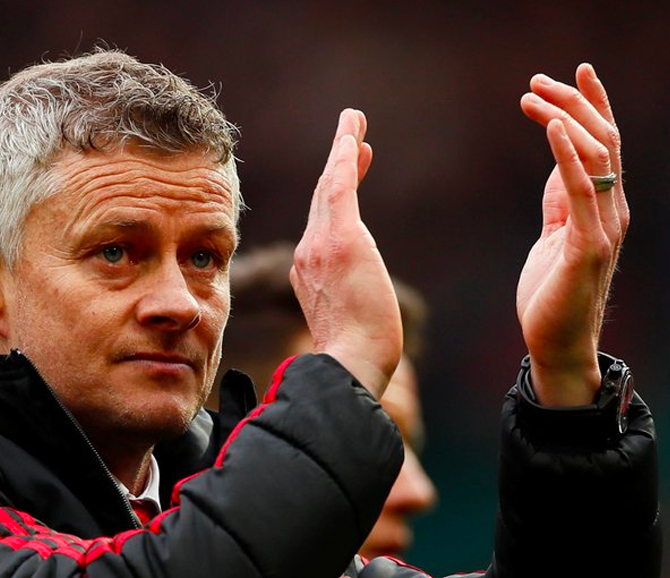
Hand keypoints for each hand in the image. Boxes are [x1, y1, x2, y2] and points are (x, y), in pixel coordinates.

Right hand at [291, 109, 401, 398]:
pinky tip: (352, 134)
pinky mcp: (341, 239)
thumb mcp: (349, 330)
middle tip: (352, 134)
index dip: (335, 197)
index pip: (323, 226)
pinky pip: (340, 187)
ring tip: (353, 120)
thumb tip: (361, 323)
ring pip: (331, 187)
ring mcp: (320, 246)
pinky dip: (344, 157)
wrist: (348, 365)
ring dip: (342, 149)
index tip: (350, 176)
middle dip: (338, 164)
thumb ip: (348, 314)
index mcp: (309, 275)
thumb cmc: (356, 360)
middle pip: (323, 200)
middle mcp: (308, 255)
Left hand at [517, 63, 629, 405]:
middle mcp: (613, 212)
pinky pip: (580, 190)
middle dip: (574, 103)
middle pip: (603, 141)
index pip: (607, 145)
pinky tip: (554, 126)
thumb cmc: (553, 295)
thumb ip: (562, 202)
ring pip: (596, 157)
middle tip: (538, 80)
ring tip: (535, 96)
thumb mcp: (556, 236)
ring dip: (566, 118)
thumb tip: (559, 165)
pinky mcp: (586, 247)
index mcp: (606, 208)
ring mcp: (604, 228)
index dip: (595, 105)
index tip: (577, 71)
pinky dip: (567, 154)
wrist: (556, 346)